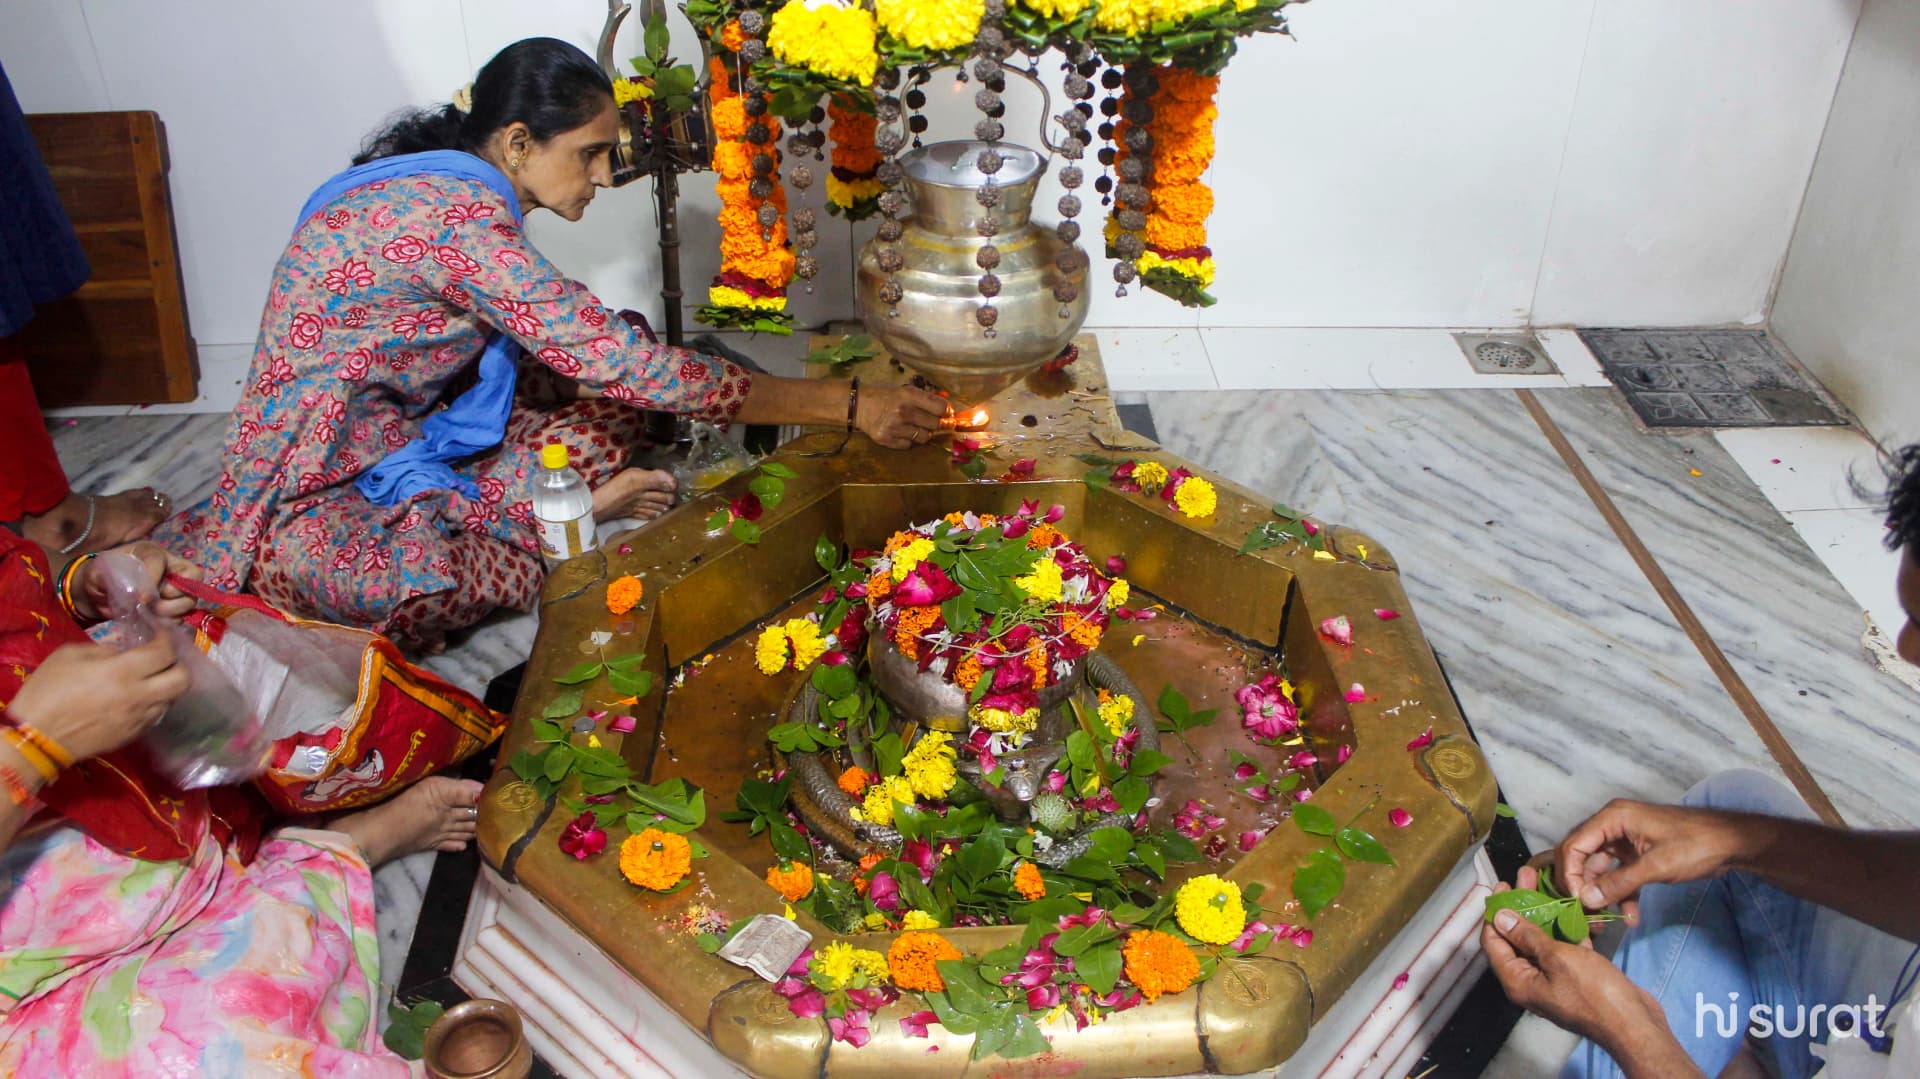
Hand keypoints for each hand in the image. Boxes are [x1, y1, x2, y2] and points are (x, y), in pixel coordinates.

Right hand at [5, 638, 190, 763]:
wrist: (37, 738)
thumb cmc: (47, 691)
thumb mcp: (70, 655)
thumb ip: (104, 650)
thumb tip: (124, 653)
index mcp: (122, 671)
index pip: (164, 652)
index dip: (167, 640)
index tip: (159, 636)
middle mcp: (139, 696)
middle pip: (183, 680)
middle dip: (178, 665)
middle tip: (162, 660)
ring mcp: (139, 718)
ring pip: (172, 699)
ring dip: (166, 686)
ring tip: (150, 679)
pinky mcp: (134, 735)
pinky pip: (156, 716)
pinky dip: (153, 704)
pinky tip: (137, 698)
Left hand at [76, 542, 202, 622]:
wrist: (97, 596)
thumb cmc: (99, 578)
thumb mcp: (97, 573)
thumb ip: (109, 578)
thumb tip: (133, 592)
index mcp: (150, 553)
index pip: (159, 560)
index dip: (152, 577)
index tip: (140, 597)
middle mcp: (169, 569)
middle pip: (191, 578)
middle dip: (172, 595)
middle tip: (151, 605)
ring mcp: (175, 590)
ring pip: (189, 601)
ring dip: (172, 611)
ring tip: (152, 614)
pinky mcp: (174, 609)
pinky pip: (183, 617)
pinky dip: (170, 623)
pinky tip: (154, 622)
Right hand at [856, 384, 947, 448]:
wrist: (857, 405)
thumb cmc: (883, 395)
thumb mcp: (903, 389)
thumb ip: (924, 398)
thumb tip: (947, 409)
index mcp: (909, 395)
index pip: (940, 407)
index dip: (947, 411)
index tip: (947, 413)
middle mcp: (904, 412)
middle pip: (936, 424)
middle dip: (939, 423)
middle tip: (938, 422)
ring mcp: (896, 428)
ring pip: (925, 437)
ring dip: (925, 432)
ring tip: (917, 426)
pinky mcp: (888, 441)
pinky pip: (910, 444)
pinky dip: (910, 440)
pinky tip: (903, 431)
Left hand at [1482, 899, 1689, 1071]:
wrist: (1634, 1025)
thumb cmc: (1594, 993)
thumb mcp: (1557, 958)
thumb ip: (1528, 937)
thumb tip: (1501, 919)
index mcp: (1517, 981)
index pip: (1493, 942)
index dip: (1494, 913)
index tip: (1501, 886)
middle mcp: (1530, 982)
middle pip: (1517, 938)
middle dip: (1520, 906)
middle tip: (1526, 877)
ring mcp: (1554, 980)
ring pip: (1542, 940)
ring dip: (1544, 913)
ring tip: (1547, 885)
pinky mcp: (1576, 977)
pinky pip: (1564, 948)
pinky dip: (1567, 929)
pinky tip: (1572, 907)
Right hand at [1557, 799, 1752, 923]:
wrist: (1733, 843)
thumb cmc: (1696, 845)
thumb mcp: (1656, 866)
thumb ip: (1619, 883)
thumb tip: (1587, 899)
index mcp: (1613, 817)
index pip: (1574, 844)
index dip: (1570, 874)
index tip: (1577, 900)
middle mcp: (1613, 825)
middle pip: (1581, 856)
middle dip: (1581, 886)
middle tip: (1584, 912)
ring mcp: (1624, 839)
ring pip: (1599, 868)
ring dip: (1601, 894)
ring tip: (1605, 920)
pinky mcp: (1636, 853)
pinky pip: (1618, 874)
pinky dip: (1621, 893)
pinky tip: (1630, 915)